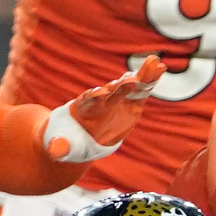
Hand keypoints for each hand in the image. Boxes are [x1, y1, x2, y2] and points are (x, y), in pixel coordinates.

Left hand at [40, 55, 164, 162]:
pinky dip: (150, 80)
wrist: (81, 136)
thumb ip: (59, 147)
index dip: (93, 97)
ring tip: (154, 64)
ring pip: (129, 86)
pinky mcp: (130, 104)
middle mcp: (101, 100)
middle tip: (131, 80)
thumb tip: (55, 151)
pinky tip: (160, 67)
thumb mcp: (61, 146)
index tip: (100, 94)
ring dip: (141, 76)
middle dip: (120, 86)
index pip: (87, 100)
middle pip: (111, 90)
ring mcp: (117, 100)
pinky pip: (141, 91)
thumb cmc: (69, 141)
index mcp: (82, 108)